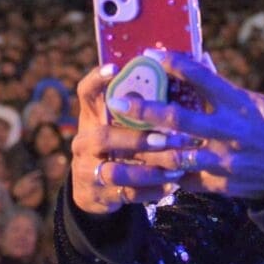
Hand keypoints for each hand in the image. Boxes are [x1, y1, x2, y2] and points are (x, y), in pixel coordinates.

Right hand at [69, 63, 188, 214]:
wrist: (92, 188)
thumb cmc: (119, 144)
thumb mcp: (122, 123)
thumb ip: (141, 104)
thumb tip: (180, 70)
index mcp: (91, 116)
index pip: (86, 92)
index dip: (97, 79)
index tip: (116, 68)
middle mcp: (84, 141)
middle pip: (104, 137)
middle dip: (139, 139)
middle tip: (169, 139)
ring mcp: (86, 169)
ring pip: (116, 171)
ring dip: (149, 170)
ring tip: (177, 167)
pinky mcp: (96, 194)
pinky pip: (126, 195)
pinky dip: (151, 191)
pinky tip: (172, 186)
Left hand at [133, 52, 263, 201]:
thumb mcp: (258, 103)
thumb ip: (225, 87)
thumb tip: (200, 60)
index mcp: (239, 104)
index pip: (202, 77)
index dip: (174, 64)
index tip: (150, 55)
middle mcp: (229, 131)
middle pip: (180, 119)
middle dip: (146, 110)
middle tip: (119, 102)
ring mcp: (223, 160)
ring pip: (175, 155)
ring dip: (144, 151)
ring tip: (119, 146)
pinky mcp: (220, 183)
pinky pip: (183, 180)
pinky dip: (162, 176)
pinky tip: (141, 172)